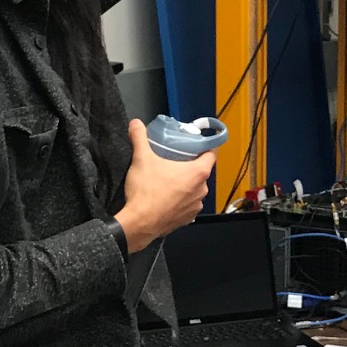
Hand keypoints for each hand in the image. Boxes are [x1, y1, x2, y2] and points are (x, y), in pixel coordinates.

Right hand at [114, 122, 213, 250]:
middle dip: (189, 166)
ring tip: (168, 180)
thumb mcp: (141, 158)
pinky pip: (187, 205)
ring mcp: (196, 206)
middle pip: (201, 172)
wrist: (140, 223)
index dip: (205, 147)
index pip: (211, 154)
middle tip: (173, 161)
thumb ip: (139, 138)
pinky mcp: (187, 219)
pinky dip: (180, 200)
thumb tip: (135, 123)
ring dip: (185, 185)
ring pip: (194, 189)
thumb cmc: (146, 190)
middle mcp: (202, 190)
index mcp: (198, 172)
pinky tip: (166, 198)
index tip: (196, 144)